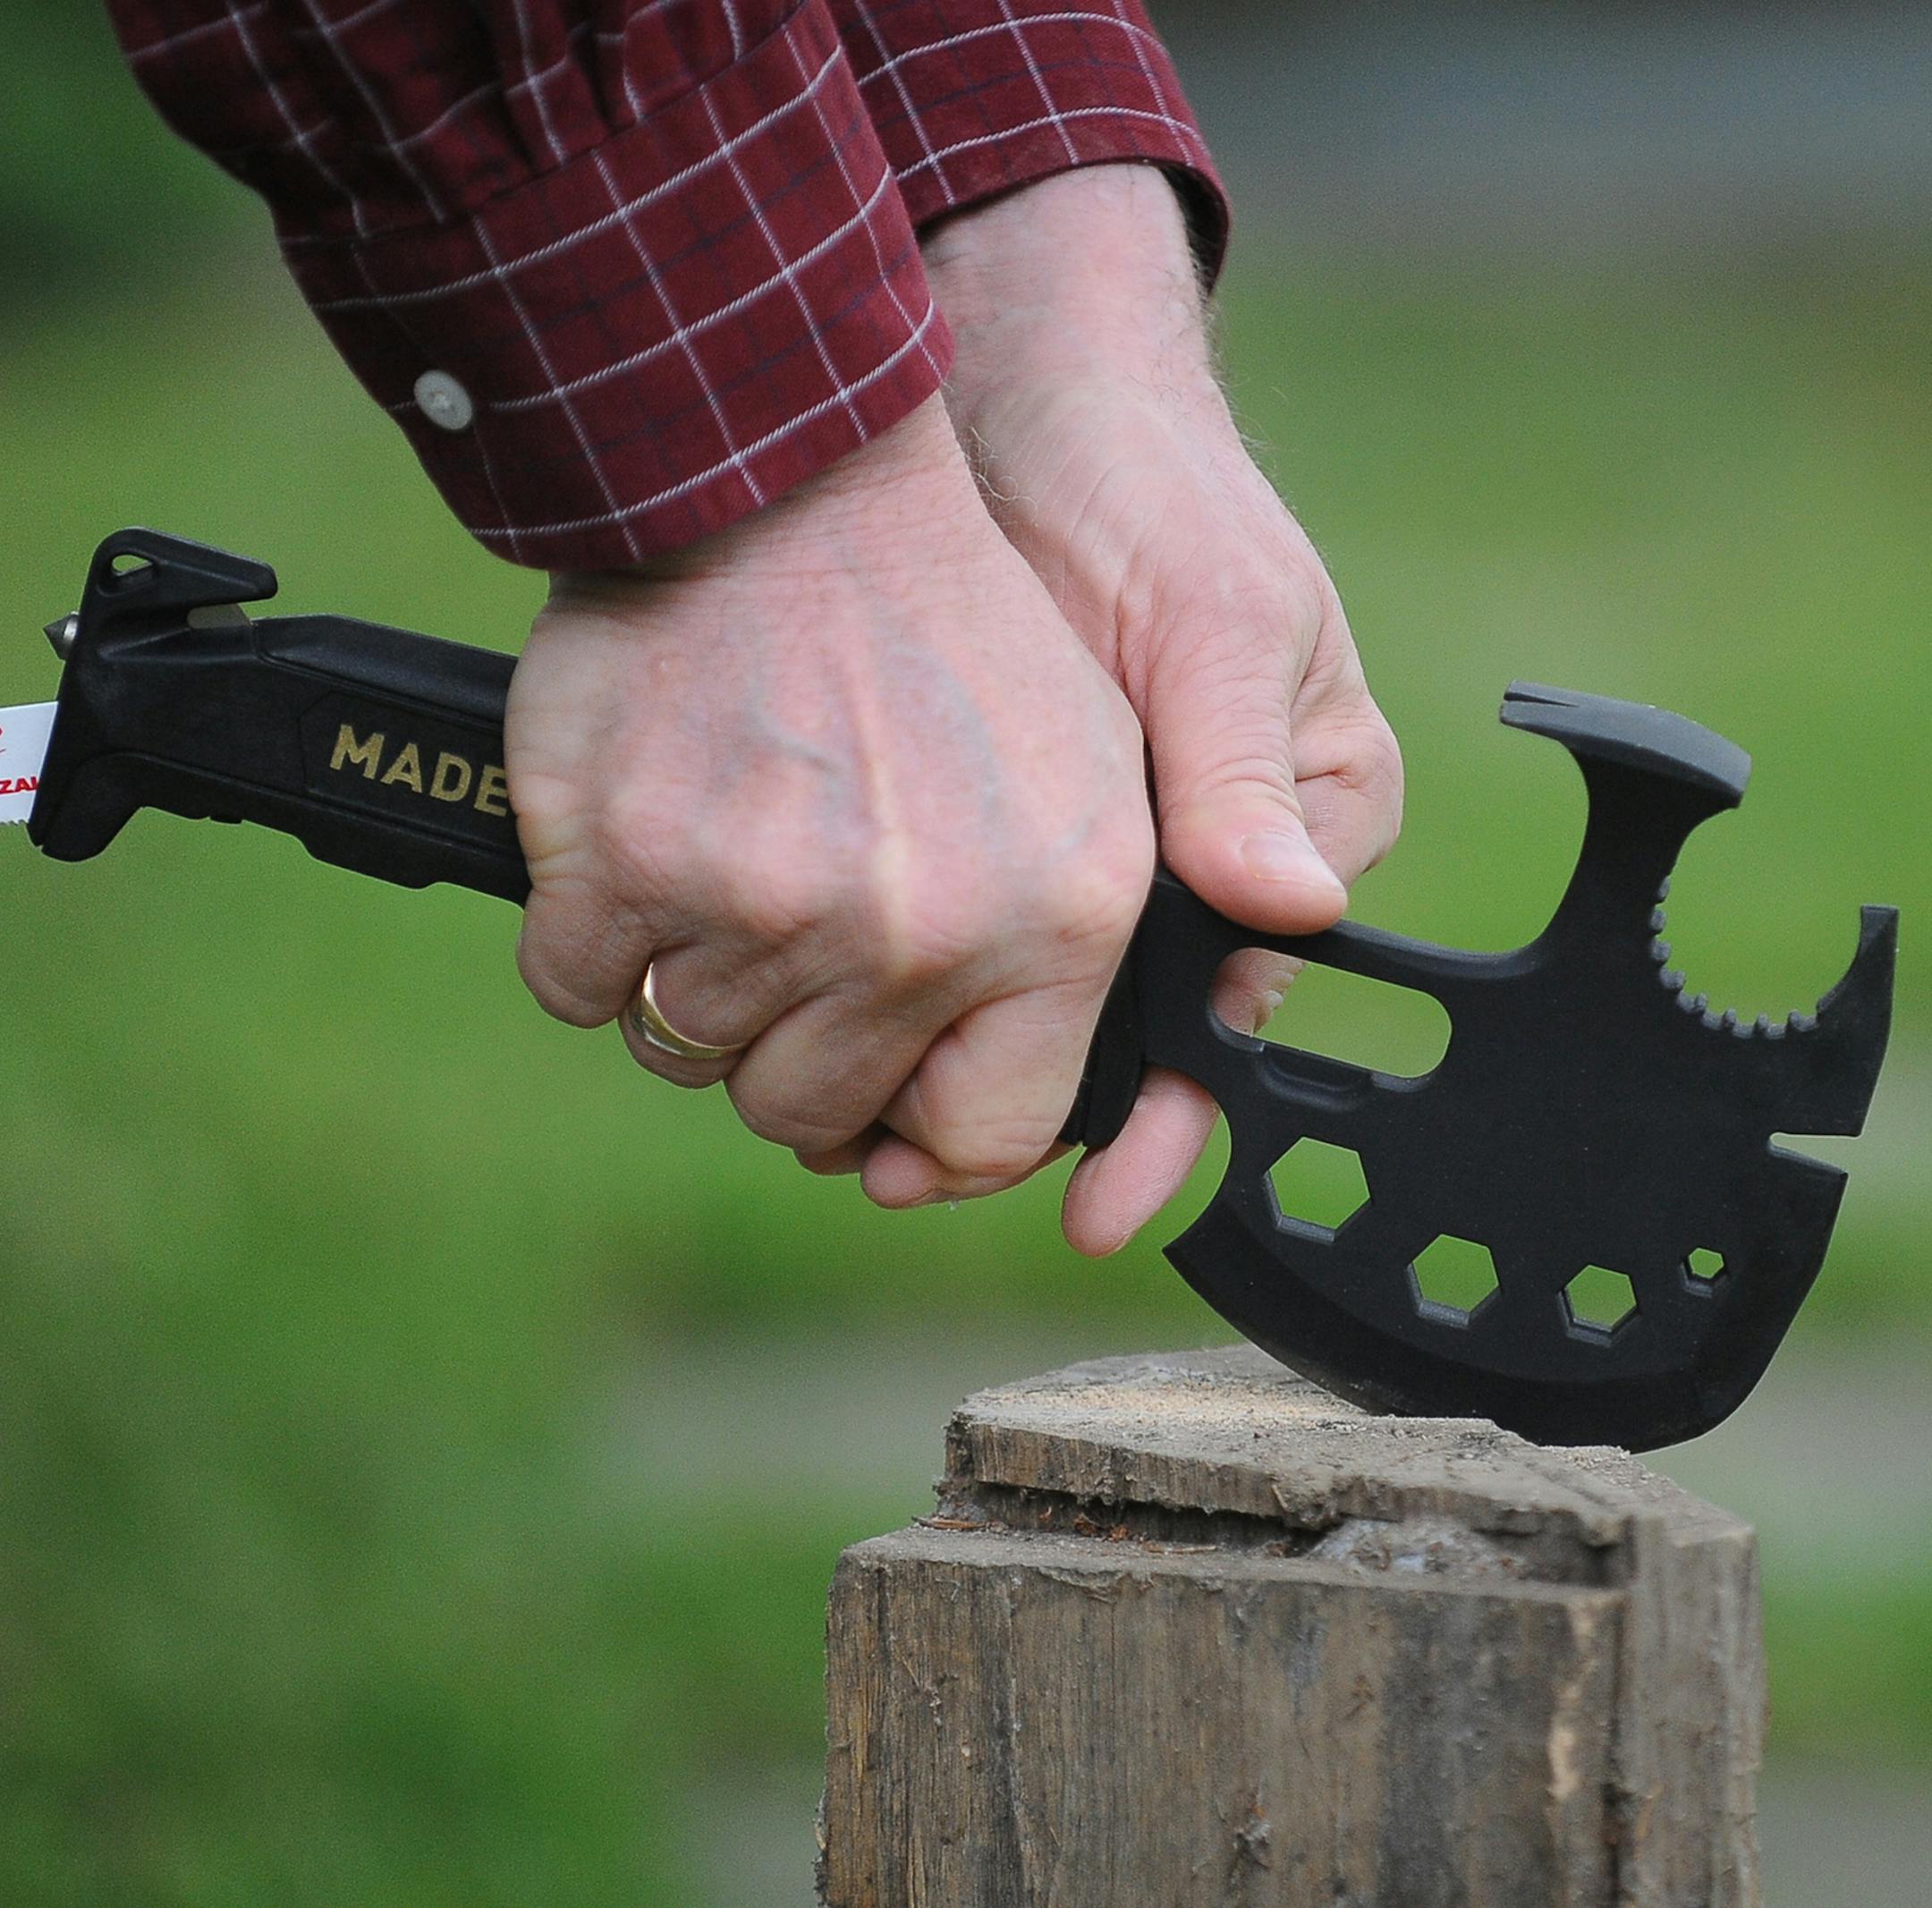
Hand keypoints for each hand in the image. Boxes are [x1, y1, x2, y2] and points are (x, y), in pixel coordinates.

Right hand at [504, 394, 1154, 1202]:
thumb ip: (1080, 964)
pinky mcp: (621, 865)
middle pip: (809, 1112)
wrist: (790, 478)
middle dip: (791, 1047)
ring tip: (722, 864)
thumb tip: (997, 1150)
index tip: (882, 1098)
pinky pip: (578, 994)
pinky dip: (589, 941)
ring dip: (691, 982)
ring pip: (687, 1052)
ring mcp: (759, 905)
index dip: (921, 1134)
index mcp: (1055, 921)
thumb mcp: (1101, 776)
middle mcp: (914, 934)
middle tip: (787, 938)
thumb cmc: (946, 634)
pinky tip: (633, 848)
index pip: (981, 1138)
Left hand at [923, 165, 1404, 1251]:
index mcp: (1284, 836)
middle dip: (1013, 1129)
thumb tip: (1294, 902)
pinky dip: (865, 999)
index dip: (1171, 1131)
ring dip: (920, 1076)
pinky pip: (926, 953)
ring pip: (1003, 1019)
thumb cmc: (1145, 492)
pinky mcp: (966, 830)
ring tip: (833, 1120)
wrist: (1010, 398)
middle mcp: (1178, 871)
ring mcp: (1066, 858)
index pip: (1231, 1022)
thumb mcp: (1211, 616)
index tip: (1097, 1211)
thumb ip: (1240, 762)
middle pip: (1104, 1047)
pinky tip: (800, 1023)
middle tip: (900, 1169)